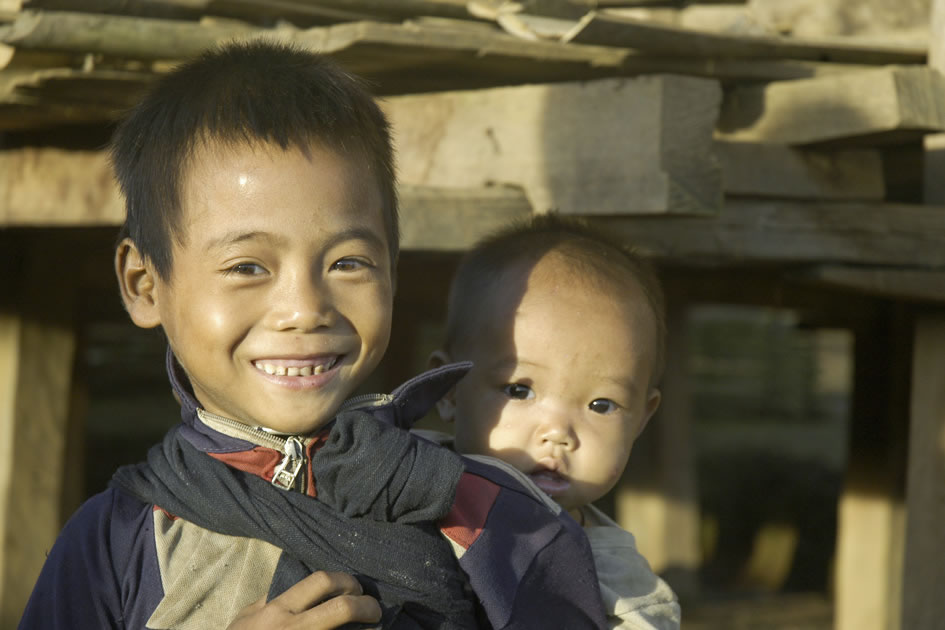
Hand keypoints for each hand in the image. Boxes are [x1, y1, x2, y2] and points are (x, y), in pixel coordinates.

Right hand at [227, 571, 381, 628]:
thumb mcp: (247, 617)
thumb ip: (271, 599)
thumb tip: (296, 582)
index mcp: (279, 609)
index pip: (321, 582)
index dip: (346, 580)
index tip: (356, 588)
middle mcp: (294, 628)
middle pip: (342, 608)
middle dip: (367, 605)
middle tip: (374, 609)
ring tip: (372, 628)